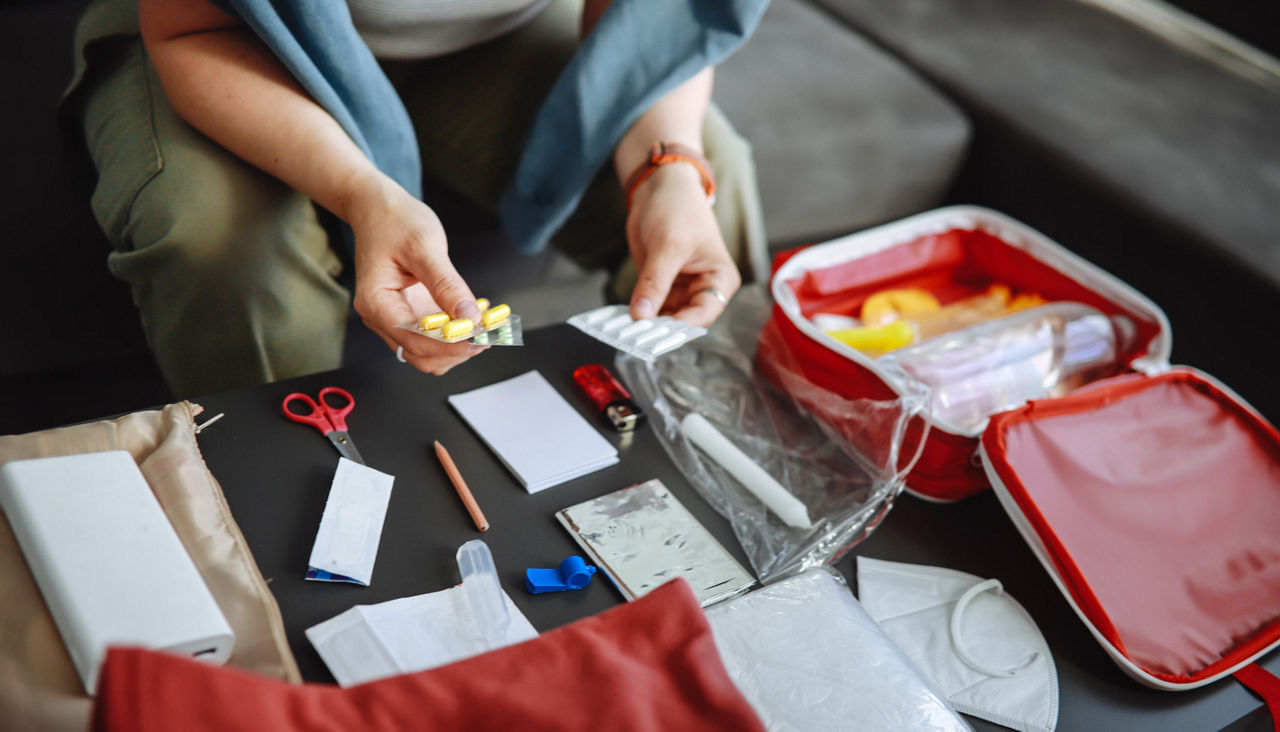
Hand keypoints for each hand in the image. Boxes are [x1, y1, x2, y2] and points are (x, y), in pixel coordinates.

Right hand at [347, 178, 485, 373]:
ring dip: (458, 347)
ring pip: (428, 353)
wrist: (378, 208)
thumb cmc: (394, 221)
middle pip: (421, 355)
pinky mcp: (409, 315)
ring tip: (487, 326)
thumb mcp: (424, 248)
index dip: (450, 345)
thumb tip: (470, 317)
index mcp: (376, 303)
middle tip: (490, 333)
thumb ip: (447, 285)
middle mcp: (381, 317)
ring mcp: (394, 319)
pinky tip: (476, 318)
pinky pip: (433, 338)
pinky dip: (456, 336)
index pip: (414, 341)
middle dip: (457, 350)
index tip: (481, 336)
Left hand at [625, 163, 739, 326]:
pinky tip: (620, 320)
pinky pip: (648, 307)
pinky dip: (636, 314)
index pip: (703, 314)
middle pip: (682, 321)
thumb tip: (642, 315)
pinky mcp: (660, 287)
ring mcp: (680, 290)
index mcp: (719, 280)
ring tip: (623, 332)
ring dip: (644, 324)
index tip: (654, 335)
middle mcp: (703, 290)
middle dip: (659, 329)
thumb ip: (655, 282)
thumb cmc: (678, 209)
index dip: (679, 327)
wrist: (659, 188)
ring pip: (663, 318)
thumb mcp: (668, 246)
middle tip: (633, 337)